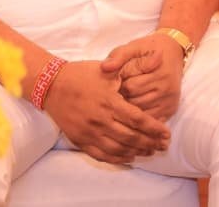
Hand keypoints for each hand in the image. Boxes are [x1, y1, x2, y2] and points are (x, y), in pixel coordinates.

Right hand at [44, 60, 171, 163]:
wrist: (52, 85)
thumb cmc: (83, 74)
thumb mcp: (109, 70)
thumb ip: (132, 72)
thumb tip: (159, 60)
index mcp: (109, 102)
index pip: (138, 119)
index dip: (154, 129)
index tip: (167, 134)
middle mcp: (100, 120)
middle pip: (130, 137)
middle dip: (150, 143)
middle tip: (163, 146)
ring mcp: (89, 132)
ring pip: (117, 149)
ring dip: (136, 152)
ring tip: (150, 152)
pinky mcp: (79, 140)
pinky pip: (101, 154)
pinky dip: (117, 158)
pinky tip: (128, 157)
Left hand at [101, 33, 184, 121]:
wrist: (172, 51)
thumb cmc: (148, 50)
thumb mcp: (133, 47)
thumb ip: (119, 56)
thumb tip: (104, 67)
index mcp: (159, 70)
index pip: (130, 86)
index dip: (119, 84)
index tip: (116, 79)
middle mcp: (167, 86)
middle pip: (135, 100)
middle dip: (123, 97)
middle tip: (117, 91)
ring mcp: (169, 99)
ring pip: (141, 113)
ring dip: (130, 108)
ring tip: (124, 99)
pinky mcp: (171, 109)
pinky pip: (150, 120)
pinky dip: (140, 117)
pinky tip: (133, 111)